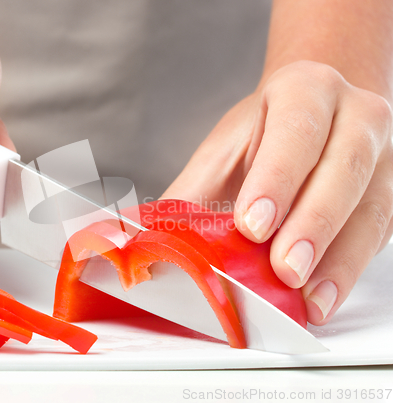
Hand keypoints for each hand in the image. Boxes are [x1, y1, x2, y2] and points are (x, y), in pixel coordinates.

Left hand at [162, 60, 392, 324]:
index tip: (252, 226)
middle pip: (342, 169)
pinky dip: (349, 269)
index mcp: (305, 90)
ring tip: (308, 298)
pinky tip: (324, 295)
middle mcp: (354, 115)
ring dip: (338, 258)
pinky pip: (377, 233)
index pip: (295, 131)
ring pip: (369, 207)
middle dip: (311, 224)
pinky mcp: (390, 192)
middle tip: (283, 269)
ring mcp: (382, 154)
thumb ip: (188, 194)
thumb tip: (147, 242)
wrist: (313, 116)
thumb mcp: (222, 152)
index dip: (276, 180)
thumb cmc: (262, 134)